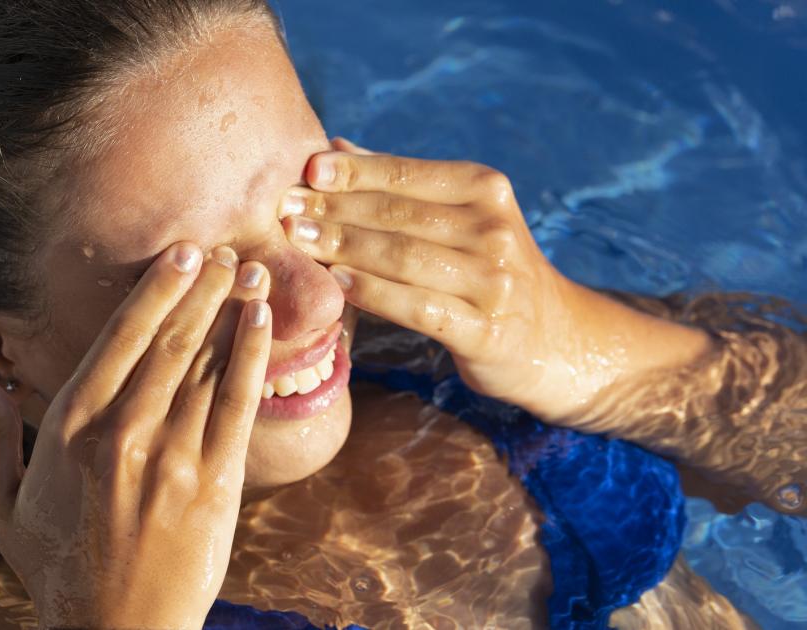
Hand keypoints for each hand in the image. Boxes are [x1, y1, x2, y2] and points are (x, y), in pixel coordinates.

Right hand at [0, 243, 271, 627]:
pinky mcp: (215, 483)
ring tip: (246, 269)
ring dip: (229, 309)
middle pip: (168, 341)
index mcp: (69, 429)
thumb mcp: (1, 505)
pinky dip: (252, 356)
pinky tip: (263, 321)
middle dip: (198, 287)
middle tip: (219, 247)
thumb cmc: (55, 568)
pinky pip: (238, 404)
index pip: (118, 340)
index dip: (153, 291)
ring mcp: (173, 457)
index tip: (176, 253)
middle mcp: (122, 432)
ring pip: (206, 363)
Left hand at [279, 139, 611, 419]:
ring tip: (297, 241)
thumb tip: (336, 148)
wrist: (554, 340)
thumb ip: (401, 186)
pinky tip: (339, 285)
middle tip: (284, 208)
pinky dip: (375, 294)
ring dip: (344, 247)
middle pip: (397, 214)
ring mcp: (493, 281)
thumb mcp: (458, 219)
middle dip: (335, 209)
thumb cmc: (486, 271)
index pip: (407, 174)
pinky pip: (419, 308)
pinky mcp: (485, 330)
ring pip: (402, 257)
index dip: (353, 172)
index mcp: (485, 190)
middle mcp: (494, 229)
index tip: (305, 169)